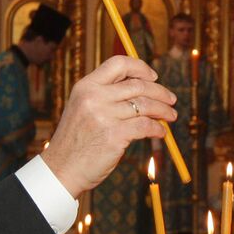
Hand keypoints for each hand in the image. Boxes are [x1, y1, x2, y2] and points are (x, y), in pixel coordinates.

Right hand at [40, 56, 177, 197]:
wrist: (61, 169)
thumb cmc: (76, 141)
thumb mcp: (83, 108)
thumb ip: (105, 95)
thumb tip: (143, 88)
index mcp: (86, 86)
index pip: (118, 63)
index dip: (140, 67)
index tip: (153, 77)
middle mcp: (94, 97)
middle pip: (138, 84)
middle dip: (160, 92)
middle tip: (171, 100)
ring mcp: (104, 116)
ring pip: (145, 105)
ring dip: (164, 111)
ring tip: (171, 116)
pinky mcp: (114, 136)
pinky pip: (146, 126)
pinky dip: (157, 129)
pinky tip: (160, 133)